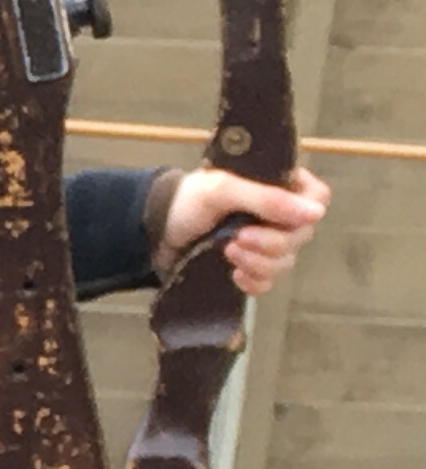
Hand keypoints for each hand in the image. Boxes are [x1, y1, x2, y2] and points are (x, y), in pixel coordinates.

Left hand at [156, 167, 328, 292]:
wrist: (152, 231)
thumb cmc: (186, 201)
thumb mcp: (222, 190)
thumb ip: (267, 199)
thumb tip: (316, 213)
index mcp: (278, 186)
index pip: (317, 197)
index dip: (305, 211)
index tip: (281, 219)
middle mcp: (277, 215)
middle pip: (301, 236)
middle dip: (270, 243)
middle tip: (236, 239)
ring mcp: (264, 243)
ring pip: (285, 262)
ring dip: (258, 262)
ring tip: (227, 252)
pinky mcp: (248, 267)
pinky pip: (268, 282)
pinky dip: (254, 281)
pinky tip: (234, 275)